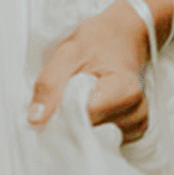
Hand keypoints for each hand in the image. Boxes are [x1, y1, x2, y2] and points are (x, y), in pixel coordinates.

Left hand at [25, 0, 150, 142]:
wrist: (124, 35)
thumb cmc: (98, 41)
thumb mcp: (68, 53)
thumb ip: (50, 84)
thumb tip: (35, 120)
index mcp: (124, 90)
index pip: (85, 118)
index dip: (66, 110)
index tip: (62, 93)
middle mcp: (137, 110)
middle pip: (91, 131)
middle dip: (74, 117)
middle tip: (73, 88)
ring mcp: (138, 121)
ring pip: (97, 137)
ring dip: (85, 120)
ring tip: (87, 94)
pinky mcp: (135, 128)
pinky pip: (108, 139)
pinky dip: (96, 126)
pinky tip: (96, 106)